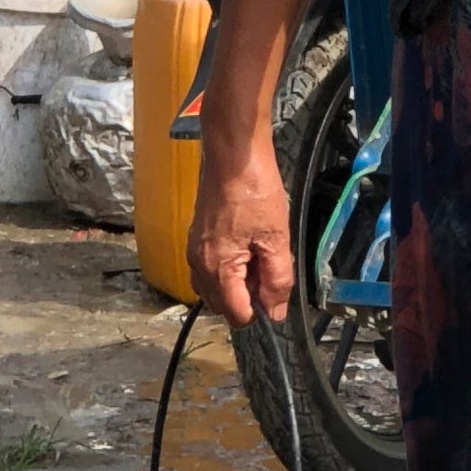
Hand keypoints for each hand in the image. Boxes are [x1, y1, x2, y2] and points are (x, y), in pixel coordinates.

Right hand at [190, 152, 296, 324]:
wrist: (233, 155)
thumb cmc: (255, 192)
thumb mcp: (277, 239)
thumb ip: (277, 281)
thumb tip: (274, 313)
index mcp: (216, 269)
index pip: (236, 315)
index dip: (260, 310)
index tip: (275, 287)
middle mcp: (198, 265)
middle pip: (222, 306)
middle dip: (247, 297)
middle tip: (267, 266)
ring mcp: (194, 252)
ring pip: (215, 288)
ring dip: (237, 283)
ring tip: (258, 254)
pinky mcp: (196, 239)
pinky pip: (210, 269)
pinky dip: (228, 268)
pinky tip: (246, 244)